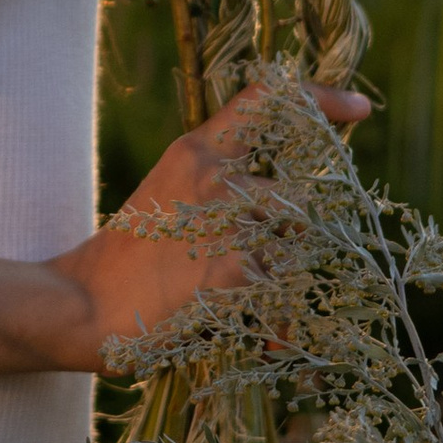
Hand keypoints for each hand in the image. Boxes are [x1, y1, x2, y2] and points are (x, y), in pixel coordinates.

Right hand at [44, 80, 371, 375]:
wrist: (82, 304)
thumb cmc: (125, 259)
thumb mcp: (166, 197)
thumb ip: (216, 187)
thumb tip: (277, 201)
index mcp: (195, 149)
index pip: (266, 100)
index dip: (320, 99)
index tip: (360, 110)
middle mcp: (214, 175)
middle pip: (299, 192)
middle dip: (300, 239)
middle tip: (281, 272)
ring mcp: (226, 220)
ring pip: (295, 246)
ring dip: (288, 284)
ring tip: (269, 316)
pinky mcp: (234, 268)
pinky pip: (285, 292)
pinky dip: (283, 324)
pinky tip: (265, 343)